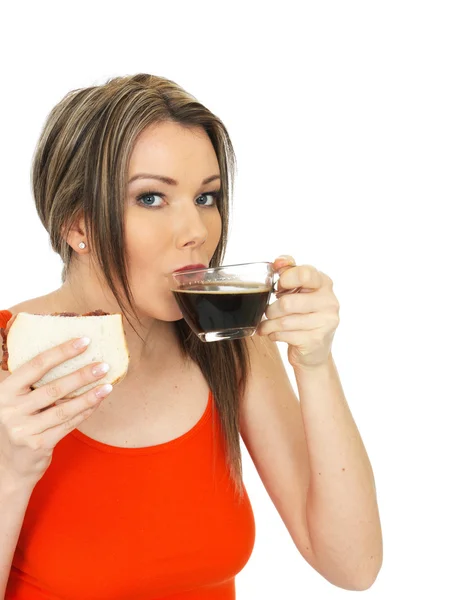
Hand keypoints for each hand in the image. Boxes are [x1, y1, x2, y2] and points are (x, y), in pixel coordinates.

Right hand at [0, 338, 113, 487]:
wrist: (8, 465)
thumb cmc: (19, 422)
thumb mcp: (16, 400)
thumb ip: (34, 383)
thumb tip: (73, 356)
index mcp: (4, 391)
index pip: (35, 365)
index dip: (61, 352)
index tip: (84, 341)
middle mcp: (9, 410)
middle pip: (53, 388)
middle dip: (81, 375)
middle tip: (103, 365)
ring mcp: (23, 430)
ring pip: (64, 409)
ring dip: (89, 396)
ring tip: (107, 386)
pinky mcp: (37, 445)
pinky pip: (67, 425)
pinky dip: (85, 412)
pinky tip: (97, 402)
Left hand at [257, 255, 339, 369]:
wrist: (314, 350)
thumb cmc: (302, 314)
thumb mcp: (298, 290)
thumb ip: (289, 271)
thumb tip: (279, 261)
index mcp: (324, 283)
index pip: (304, 274)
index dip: (285, 279)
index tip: (279, 287)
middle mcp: (330, 301)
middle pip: (287, 302)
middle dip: (271, 309)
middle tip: (269, 312)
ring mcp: (326, 322)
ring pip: (284, 321)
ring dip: (269, 324)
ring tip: (266, 326)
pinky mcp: (316, 340)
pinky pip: (285, 335)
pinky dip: (273, 335)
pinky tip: (275, 334)